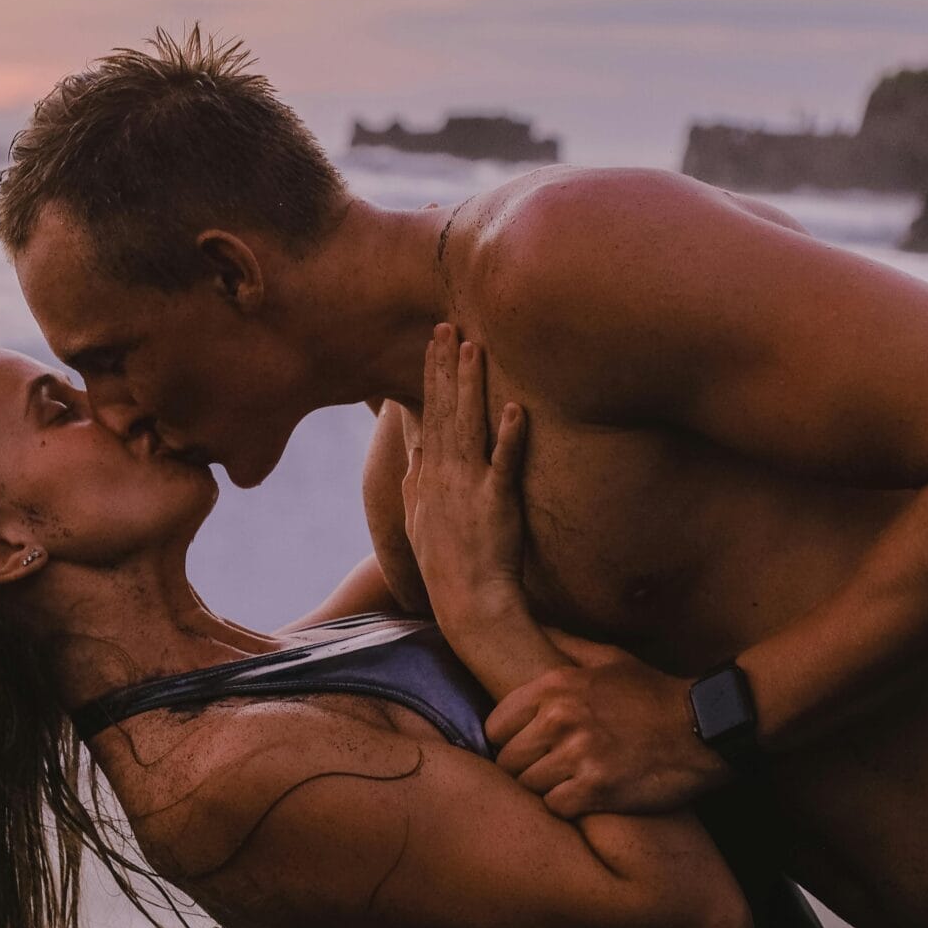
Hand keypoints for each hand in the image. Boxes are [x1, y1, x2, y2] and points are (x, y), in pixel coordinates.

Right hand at [402, 324, 526, 632]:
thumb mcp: (418, 519)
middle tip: (446, 325)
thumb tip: (415, 447)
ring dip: (470, 386)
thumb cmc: (447, 565)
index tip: (434, 342)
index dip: (431, 375)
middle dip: (444, 365)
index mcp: (429, 475)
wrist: (468, 602)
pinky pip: (503, 465)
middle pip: (445, 409)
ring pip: (468, 425)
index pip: (429, 413)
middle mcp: (445, 475)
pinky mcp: (496, 504)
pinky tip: (512, 409)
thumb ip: (415, 480)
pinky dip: (508, 438)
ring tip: (473, 348)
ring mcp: (469, 487)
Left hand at [485, 635, 727, 817]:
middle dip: (526, 767)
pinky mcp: (596, 789)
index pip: (495, 725)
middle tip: (550, 770)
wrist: (705, 728)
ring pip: (528, 786)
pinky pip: (554, 807)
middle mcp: (560, 719)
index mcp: (555, 687)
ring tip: (570, 782)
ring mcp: (577, 755)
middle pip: (508, 760)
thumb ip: (564, 644)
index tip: (529, 746)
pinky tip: (585, 797)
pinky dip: (567, 806)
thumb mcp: (609, 658)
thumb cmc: (654, 694)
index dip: (509, 739)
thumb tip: (533, 624)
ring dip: (547, 788)